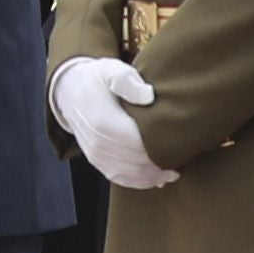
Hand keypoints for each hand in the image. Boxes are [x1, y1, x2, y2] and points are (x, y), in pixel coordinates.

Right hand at [53, 56, 174, 193]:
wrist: (70, 90)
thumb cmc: (96, 80)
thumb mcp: (111, 70)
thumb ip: (128, 81)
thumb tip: (149, 96)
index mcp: (104, 122)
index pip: (139, 143)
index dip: (161, 147)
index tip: (181, 144)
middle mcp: (98, 142)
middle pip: (136, 161)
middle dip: (160, 162)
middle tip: (182, 157)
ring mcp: (95, 153)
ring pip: (129, 173)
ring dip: (152, 176)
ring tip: (173, 172)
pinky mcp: (95, 160)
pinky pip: (118, 177)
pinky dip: (138, 182)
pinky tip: (156, 179)